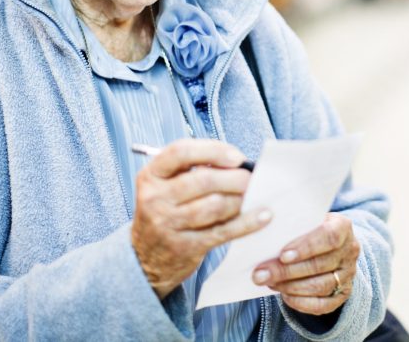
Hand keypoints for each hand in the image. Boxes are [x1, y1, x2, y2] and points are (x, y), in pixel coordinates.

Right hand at [131, 139, 271, 299]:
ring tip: (250, 194)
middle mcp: (155, 198)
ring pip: (215, 206)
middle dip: (234, 177)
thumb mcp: (165, 186)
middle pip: (203, 180)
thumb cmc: (165, 212)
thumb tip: (237, 163)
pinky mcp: (186, 246)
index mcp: (151, 175)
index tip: (236, 156)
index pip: (181, 152)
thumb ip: (192, 170)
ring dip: (239, 199)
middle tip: (249, 178)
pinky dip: (247, 222)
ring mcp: (168, 224)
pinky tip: (263, 215)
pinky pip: (224, 231)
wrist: (145, 258)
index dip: (213, 150)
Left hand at [252, 213, 359, 314]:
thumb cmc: (310, 228)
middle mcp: (350, 251)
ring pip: (320, 286)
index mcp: (343, 227)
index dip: (306, 247)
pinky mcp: (343, 294)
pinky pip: (322, 305)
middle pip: (320, 264)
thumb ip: (294, 224)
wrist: (329, 244)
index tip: (282, 255)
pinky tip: (284, 295)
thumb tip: (264, 229)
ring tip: (269, 282)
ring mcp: (348, 274)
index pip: (329, 237)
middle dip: (287, 271)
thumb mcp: (307, 219)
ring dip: (290, 287)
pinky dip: (301, 302)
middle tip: (261, 274)